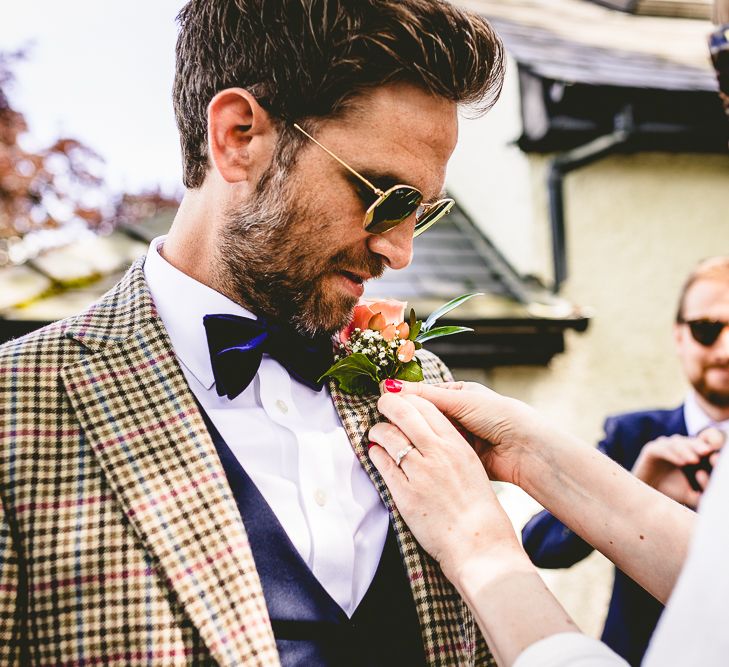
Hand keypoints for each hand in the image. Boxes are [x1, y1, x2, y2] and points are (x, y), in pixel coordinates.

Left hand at [368, 392, 522, 579]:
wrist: (478, 543)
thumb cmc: (478, 510)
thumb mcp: (471, 468)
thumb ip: (451, 449)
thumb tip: (431, 437)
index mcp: (457, 445)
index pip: (427, 408)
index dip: (409, 399)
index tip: (401, 399)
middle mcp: (438, 453)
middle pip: (405, 414)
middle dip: (389, 404)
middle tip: (382, 403)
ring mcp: (420, 472)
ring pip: (389, 436)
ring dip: (378, 430)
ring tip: (375, 431)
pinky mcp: (404, 493)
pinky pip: (383, 464)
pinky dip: (375, 454)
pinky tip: (374, 452)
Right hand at [379, 379, 557, 485]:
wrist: (525, 449)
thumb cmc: (498, 415)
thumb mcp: (460, 401)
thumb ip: (425, 396)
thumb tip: (390, 386)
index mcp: (456, 394)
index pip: (422, 396)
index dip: (403, 401)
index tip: (382, 404)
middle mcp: (455, 414)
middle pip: (421, 417)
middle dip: (404, 422)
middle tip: (381, 425)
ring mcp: (456, 437)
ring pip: (425, 436)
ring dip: (412, 439)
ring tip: (390, 441)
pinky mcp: (458, 457)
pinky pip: (435, 454)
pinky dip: (423, 455)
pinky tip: (408, 456)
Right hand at [632, 428, 724, 507]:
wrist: (646, 497)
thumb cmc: (672, 494)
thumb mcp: (693, 495)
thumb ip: (705, 491)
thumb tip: (714, 484)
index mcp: (695, 453)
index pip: (707, 443)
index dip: (713, 446)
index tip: (718, 459)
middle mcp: (682, 446)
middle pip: (694, 441)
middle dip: (701, 446)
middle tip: (709, 453)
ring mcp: (666, 445)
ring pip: (679, 442)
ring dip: (687, 450)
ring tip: (695, 460)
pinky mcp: (652, 449)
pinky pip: (664, 448)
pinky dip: (673, 454)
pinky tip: (681, 462)